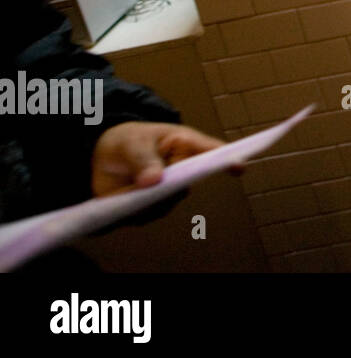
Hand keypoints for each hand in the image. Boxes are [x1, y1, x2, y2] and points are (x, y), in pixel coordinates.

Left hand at [91, 122, 233, 197]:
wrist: (103, 158)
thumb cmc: (127, 142)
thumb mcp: (132, 143)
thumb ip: (142, 159)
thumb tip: (153, 181)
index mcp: (186, 145)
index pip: (212, 152)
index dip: (228, 160)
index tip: (240, 166)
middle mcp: (184, 170)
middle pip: (190, 182)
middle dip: (173, 185)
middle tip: (152, 182)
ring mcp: (170, 190)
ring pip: (169, 202)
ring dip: (150, 199)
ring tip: (129, 188)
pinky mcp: (153, 207)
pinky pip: (150, 215)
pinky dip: (136, 211)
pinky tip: (124, 200)